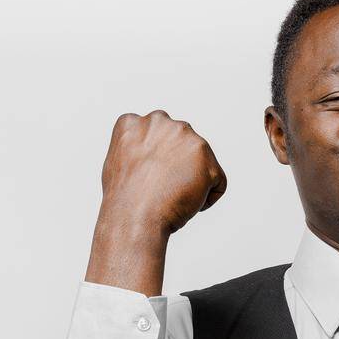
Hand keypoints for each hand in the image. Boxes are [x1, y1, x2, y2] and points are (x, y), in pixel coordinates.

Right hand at [98, 110, 226, 235]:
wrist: (134, 217)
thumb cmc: (125, 201)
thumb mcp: (120, 163)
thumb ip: (139, 150)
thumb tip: (155, 156)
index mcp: (133, 122)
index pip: (157, 140)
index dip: (156, 166)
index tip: (148, 179)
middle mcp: (160, 121)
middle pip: (183, 148)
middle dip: (178, 168)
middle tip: (162, 189)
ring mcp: (184, 137)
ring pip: (201, 164)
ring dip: (193, 182)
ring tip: (172, 196)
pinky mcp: (206, 157)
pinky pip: (217, 183)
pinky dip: (207, 199)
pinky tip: (187, 204)